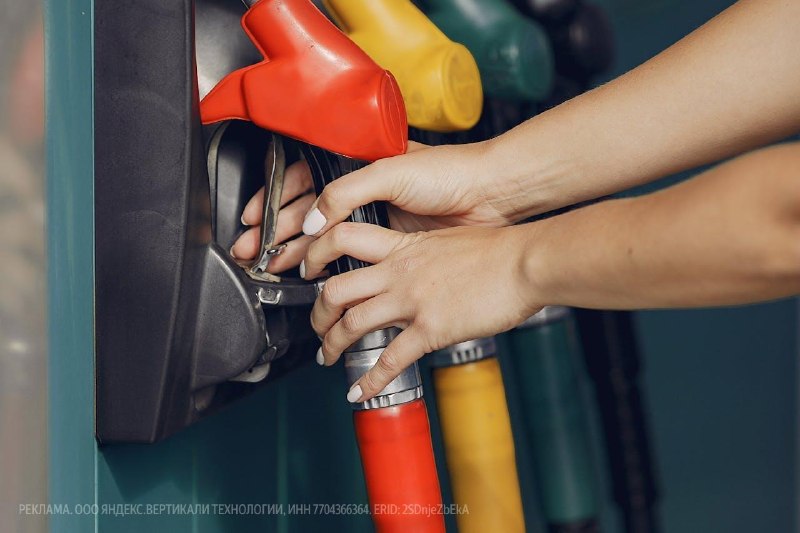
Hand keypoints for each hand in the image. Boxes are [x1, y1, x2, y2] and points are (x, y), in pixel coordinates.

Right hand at [232, 141, 512, 271]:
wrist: (490, 196)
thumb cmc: (449, 173)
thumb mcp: (390, 172)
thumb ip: (346, 194)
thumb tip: (314, 222)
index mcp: (357, 164)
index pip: (303, 180)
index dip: (275, 200)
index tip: (254, 220)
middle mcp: (363, 192)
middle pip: (308, 212)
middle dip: (276, 231)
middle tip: (253, 251)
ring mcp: (377, 219)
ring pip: (325, 237)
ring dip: (296, 251)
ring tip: (274, 267)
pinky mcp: (392, 245)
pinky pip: (350, 257)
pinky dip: (329, 267)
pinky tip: (314, 277)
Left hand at [302, 223, 540, 402]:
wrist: (525, 262)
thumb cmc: (499, 250)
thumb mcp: (449, 241)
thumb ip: (424, 255)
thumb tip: (418, 269)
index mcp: (403, 247)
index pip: (343, 239)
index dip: (317, 253)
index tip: (311, 270)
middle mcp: (398, 271)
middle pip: (335, 289)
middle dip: (317, 313)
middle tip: (317, 326)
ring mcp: (411, 300)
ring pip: (351, 323)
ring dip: (331, 345)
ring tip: (327, 358)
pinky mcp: (430, 328)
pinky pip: (389, 360)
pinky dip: (369, 381)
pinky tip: (358, 392)